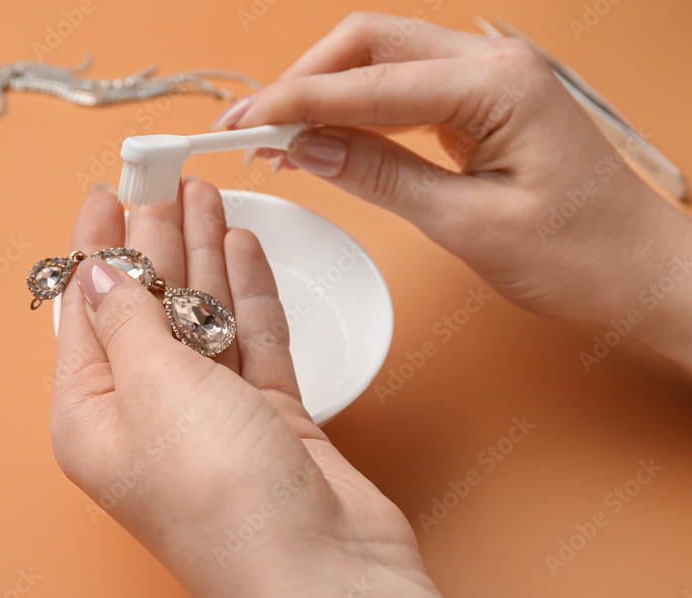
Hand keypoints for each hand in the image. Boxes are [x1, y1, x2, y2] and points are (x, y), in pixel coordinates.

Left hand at [51, 178, 481, 597]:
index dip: (95, 248)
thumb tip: (98, 273)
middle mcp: (148, 415)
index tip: (104, 194)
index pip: (85, 313)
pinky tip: (241, 249)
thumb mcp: (153, 387)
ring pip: (203, 316)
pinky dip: (247, 294)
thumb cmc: (221, 499)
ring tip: (203, 197)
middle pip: (147, 307)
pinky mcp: (268, 417)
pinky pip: (251, 339)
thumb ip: (126, 319)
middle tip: (163, 182)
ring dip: (203, 257)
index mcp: (93, 416)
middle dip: (154, 242)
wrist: (320, 570)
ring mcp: (212, 416)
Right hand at [216, 12, 691, 371]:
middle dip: (301, 81)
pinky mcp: (481, 101)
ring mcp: (488, 77)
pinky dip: (356, 108)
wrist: (639, 271)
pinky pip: (402, 87)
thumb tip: (309, 147)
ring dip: (323, 91)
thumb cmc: (578, 254)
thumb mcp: (470, 225)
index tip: (241, 127)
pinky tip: (325, 137)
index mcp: (496, 85)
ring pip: (380, 58)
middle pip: (367, 43)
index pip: (368, 83)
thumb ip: (383, 177)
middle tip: (247, 128)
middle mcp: (492, 63)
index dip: (296, 103)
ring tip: (273, 136)